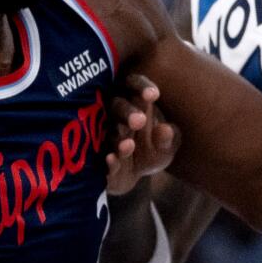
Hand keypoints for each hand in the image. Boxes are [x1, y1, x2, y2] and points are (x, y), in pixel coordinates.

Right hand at [105, 75, 179, 195]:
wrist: (130, 178)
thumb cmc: (149, 152)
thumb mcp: (162, 149)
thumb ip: (166, 140)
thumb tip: (166, 130)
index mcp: (133, 102)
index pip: (133, 85)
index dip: (142, 87)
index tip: (153, 95)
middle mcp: (114, 113)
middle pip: (116, 105)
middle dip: (127, 112)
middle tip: (139, 121)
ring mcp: (102, 133)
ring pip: (105, 129)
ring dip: (116, 136)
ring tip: (129, 145)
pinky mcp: (95, 156)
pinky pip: (98, 155)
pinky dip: (106, 158)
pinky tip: (111, 159)